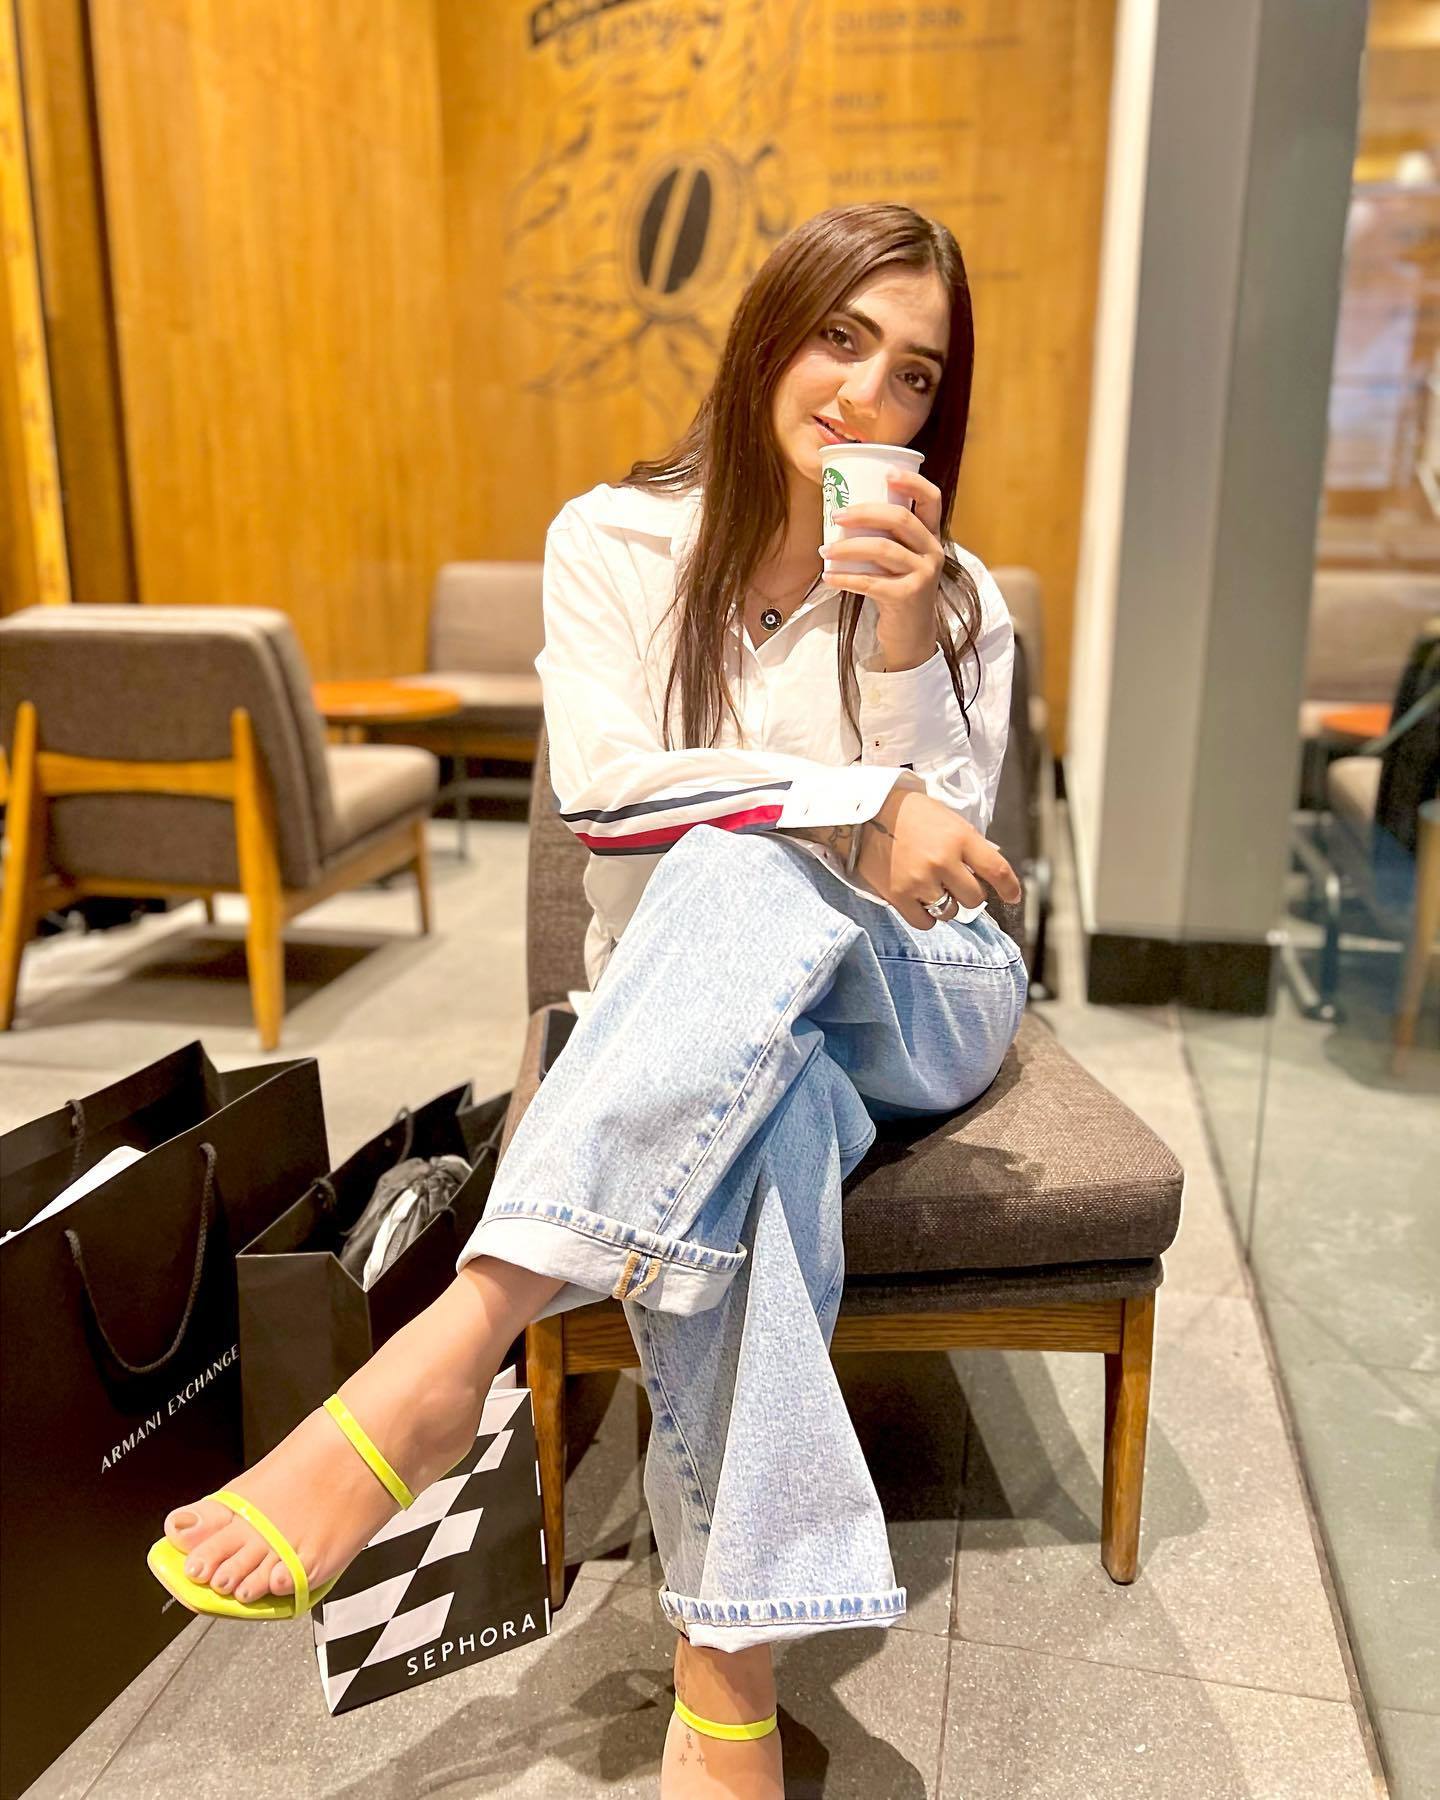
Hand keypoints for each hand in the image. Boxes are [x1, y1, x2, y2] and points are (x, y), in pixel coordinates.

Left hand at [822, 468, 944, 663]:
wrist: (911, 637)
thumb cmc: (897, 591)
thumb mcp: (900, 561)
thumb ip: (885, 538)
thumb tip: (842, 513)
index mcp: (931, 537)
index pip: (932, 500)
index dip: (912, 482)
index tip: (887, 473)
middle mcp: (933, 552)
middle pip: (900, 519)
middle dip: (864, 512)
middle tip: (836, 514)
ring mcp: (923, 575)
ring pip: (882, 549)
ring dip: (848, 547)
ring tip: (824, 549)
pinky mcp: (907, 597)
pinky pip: (870, 582)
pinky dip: (844, 577)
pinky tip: (828, 576)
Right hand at [857, 785, 1021, 930]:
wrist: (863, 813)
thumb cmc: (909, 813)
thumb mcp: (947, 818)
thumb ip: (969, 844)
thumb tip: (991, 869)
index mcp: (960, 838)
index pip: (997, 870)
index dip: (1010, 887)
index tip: (1013, 896)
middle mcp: (943, 861)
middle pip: (974, 898)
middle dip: (969, 893)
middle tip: (955, 883)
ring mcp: (920, 881)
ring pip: (950, 913)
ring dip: (946, 904)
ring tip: (932, 888)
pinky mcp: (899, 896)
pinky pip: (925, 922)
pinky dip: (925, 915)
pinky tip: (919, 899)